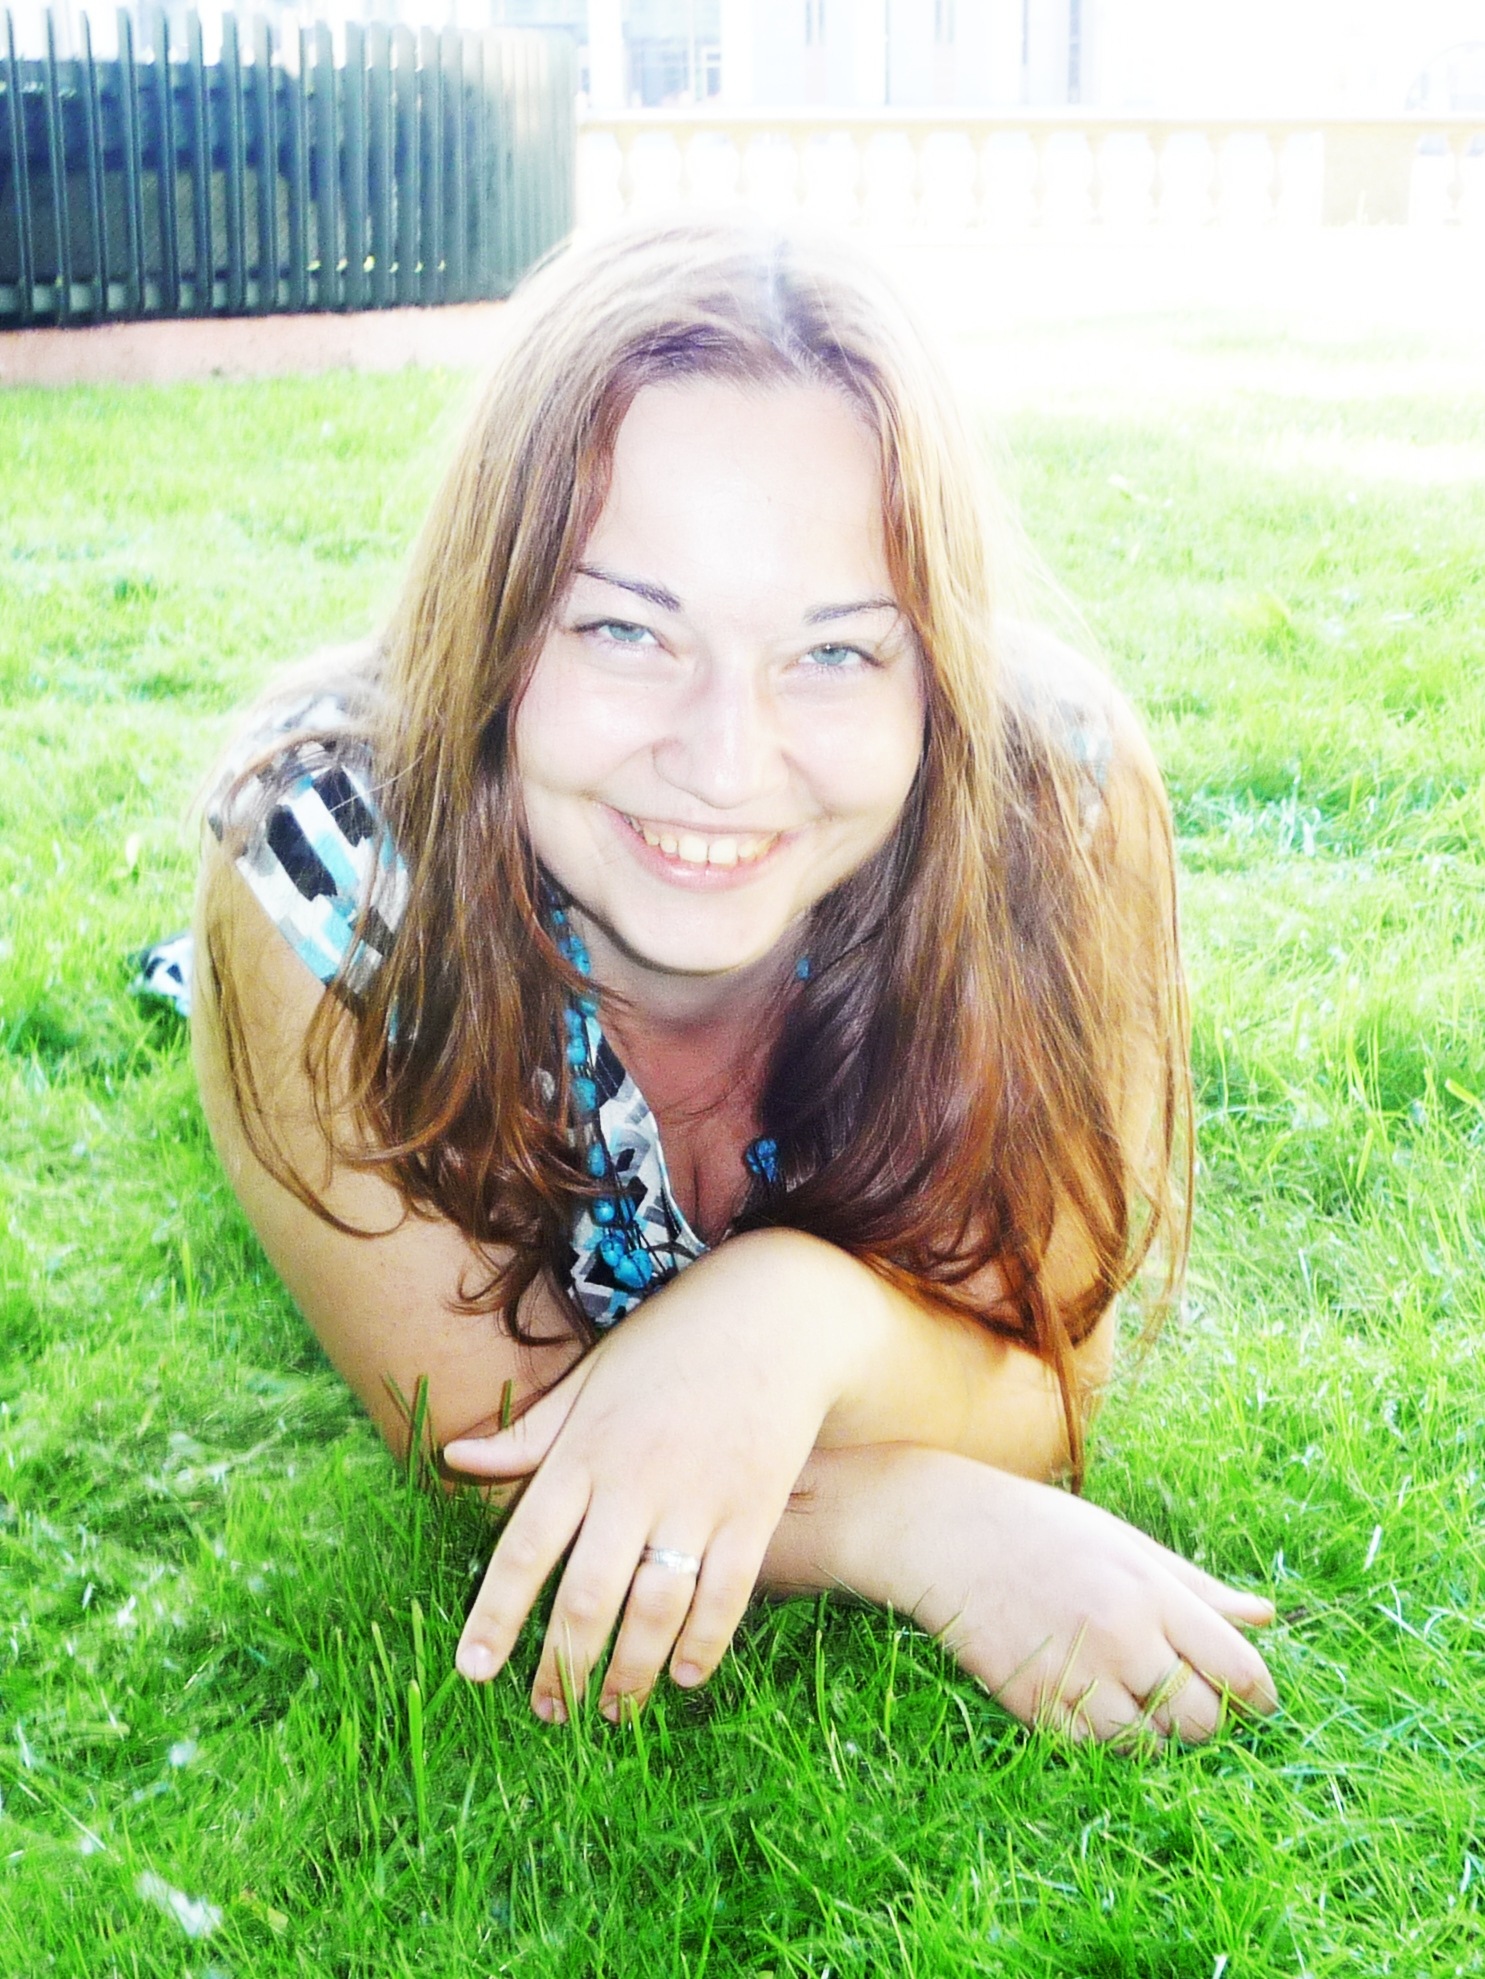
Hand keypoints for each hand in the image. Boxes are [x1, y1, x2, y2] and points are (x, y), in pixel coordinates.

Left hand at [442, 1231, 865, 1721]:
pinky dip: (703, 1646)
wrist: (776, 1315)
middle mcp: (635, 1481)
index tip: (472, 1671)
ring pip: (654, 1610)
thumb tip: (453, 1456)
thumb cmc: (673, 1344)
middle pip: (587, 1596)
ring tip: (610, 1713)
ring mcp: (698, 1499)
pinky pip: (725, 1596)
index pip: (525, 1547)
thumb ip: (529, 1433)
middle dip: (562, 1666)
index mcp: (585, 1450)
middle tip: (546, 1711)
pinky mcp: (754, 1510)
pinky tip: (682, 1677)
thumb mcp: (592, 1377)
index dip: (496, 1615)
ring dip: (629, 1674)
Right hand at [841, 1446, 1276, 1743]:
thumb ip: (1196, 1587)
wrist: (945, 1534)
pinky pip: (1093, 1750)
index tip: (1255, 1698)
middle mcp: (1120, 1638)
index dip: (1257, 1694)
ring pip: (1149, 1745)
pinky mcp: (1033, 1704)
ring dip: (1153, 1732)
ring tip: (1134, 1696)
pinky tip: (1090, 1700)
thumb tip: (1267, 1617)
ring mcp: (1075, 1675)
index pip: (1237, 1669)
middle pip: (1200, 1720)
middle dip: (1206, 1718)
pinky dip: (1103, 1737)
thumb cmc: (1042, 1530)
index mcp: (1150, 1592)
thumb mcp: (1126, 1543)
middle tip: (1186, 1697)